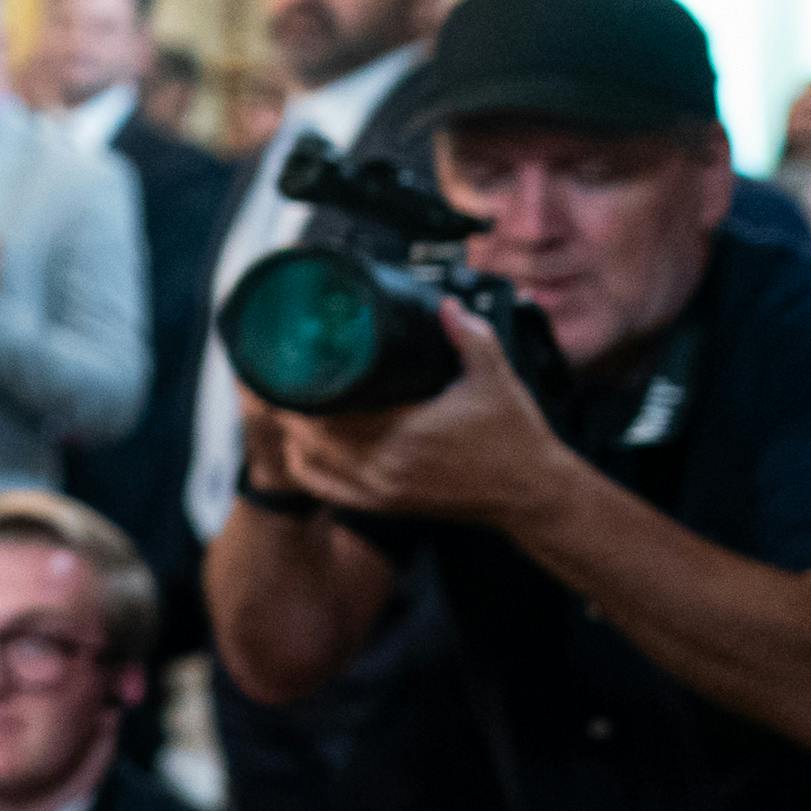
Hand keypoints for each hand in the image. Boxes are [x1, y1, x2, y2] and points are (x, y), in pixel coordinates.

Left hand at [265, 301, 569, 525]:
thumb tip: (445, 305)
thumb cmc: (515, 438)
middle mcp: (387, 467)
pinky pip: (325, 490)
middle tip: (277, 378)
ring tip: (286, 405)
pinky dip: (306, 467)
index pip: (329, 413)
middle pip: (308, 437)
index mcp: (407, 433)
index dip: (298, 390)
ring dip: (293, 435)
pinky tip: (301, 445)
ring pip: (310, 464)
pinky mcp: (385, 506)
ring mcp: (383, 491)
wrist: (532, 494)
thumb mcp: (496, 379)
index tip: (285, 366)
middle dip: (289, 407)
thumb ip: (469, 338)